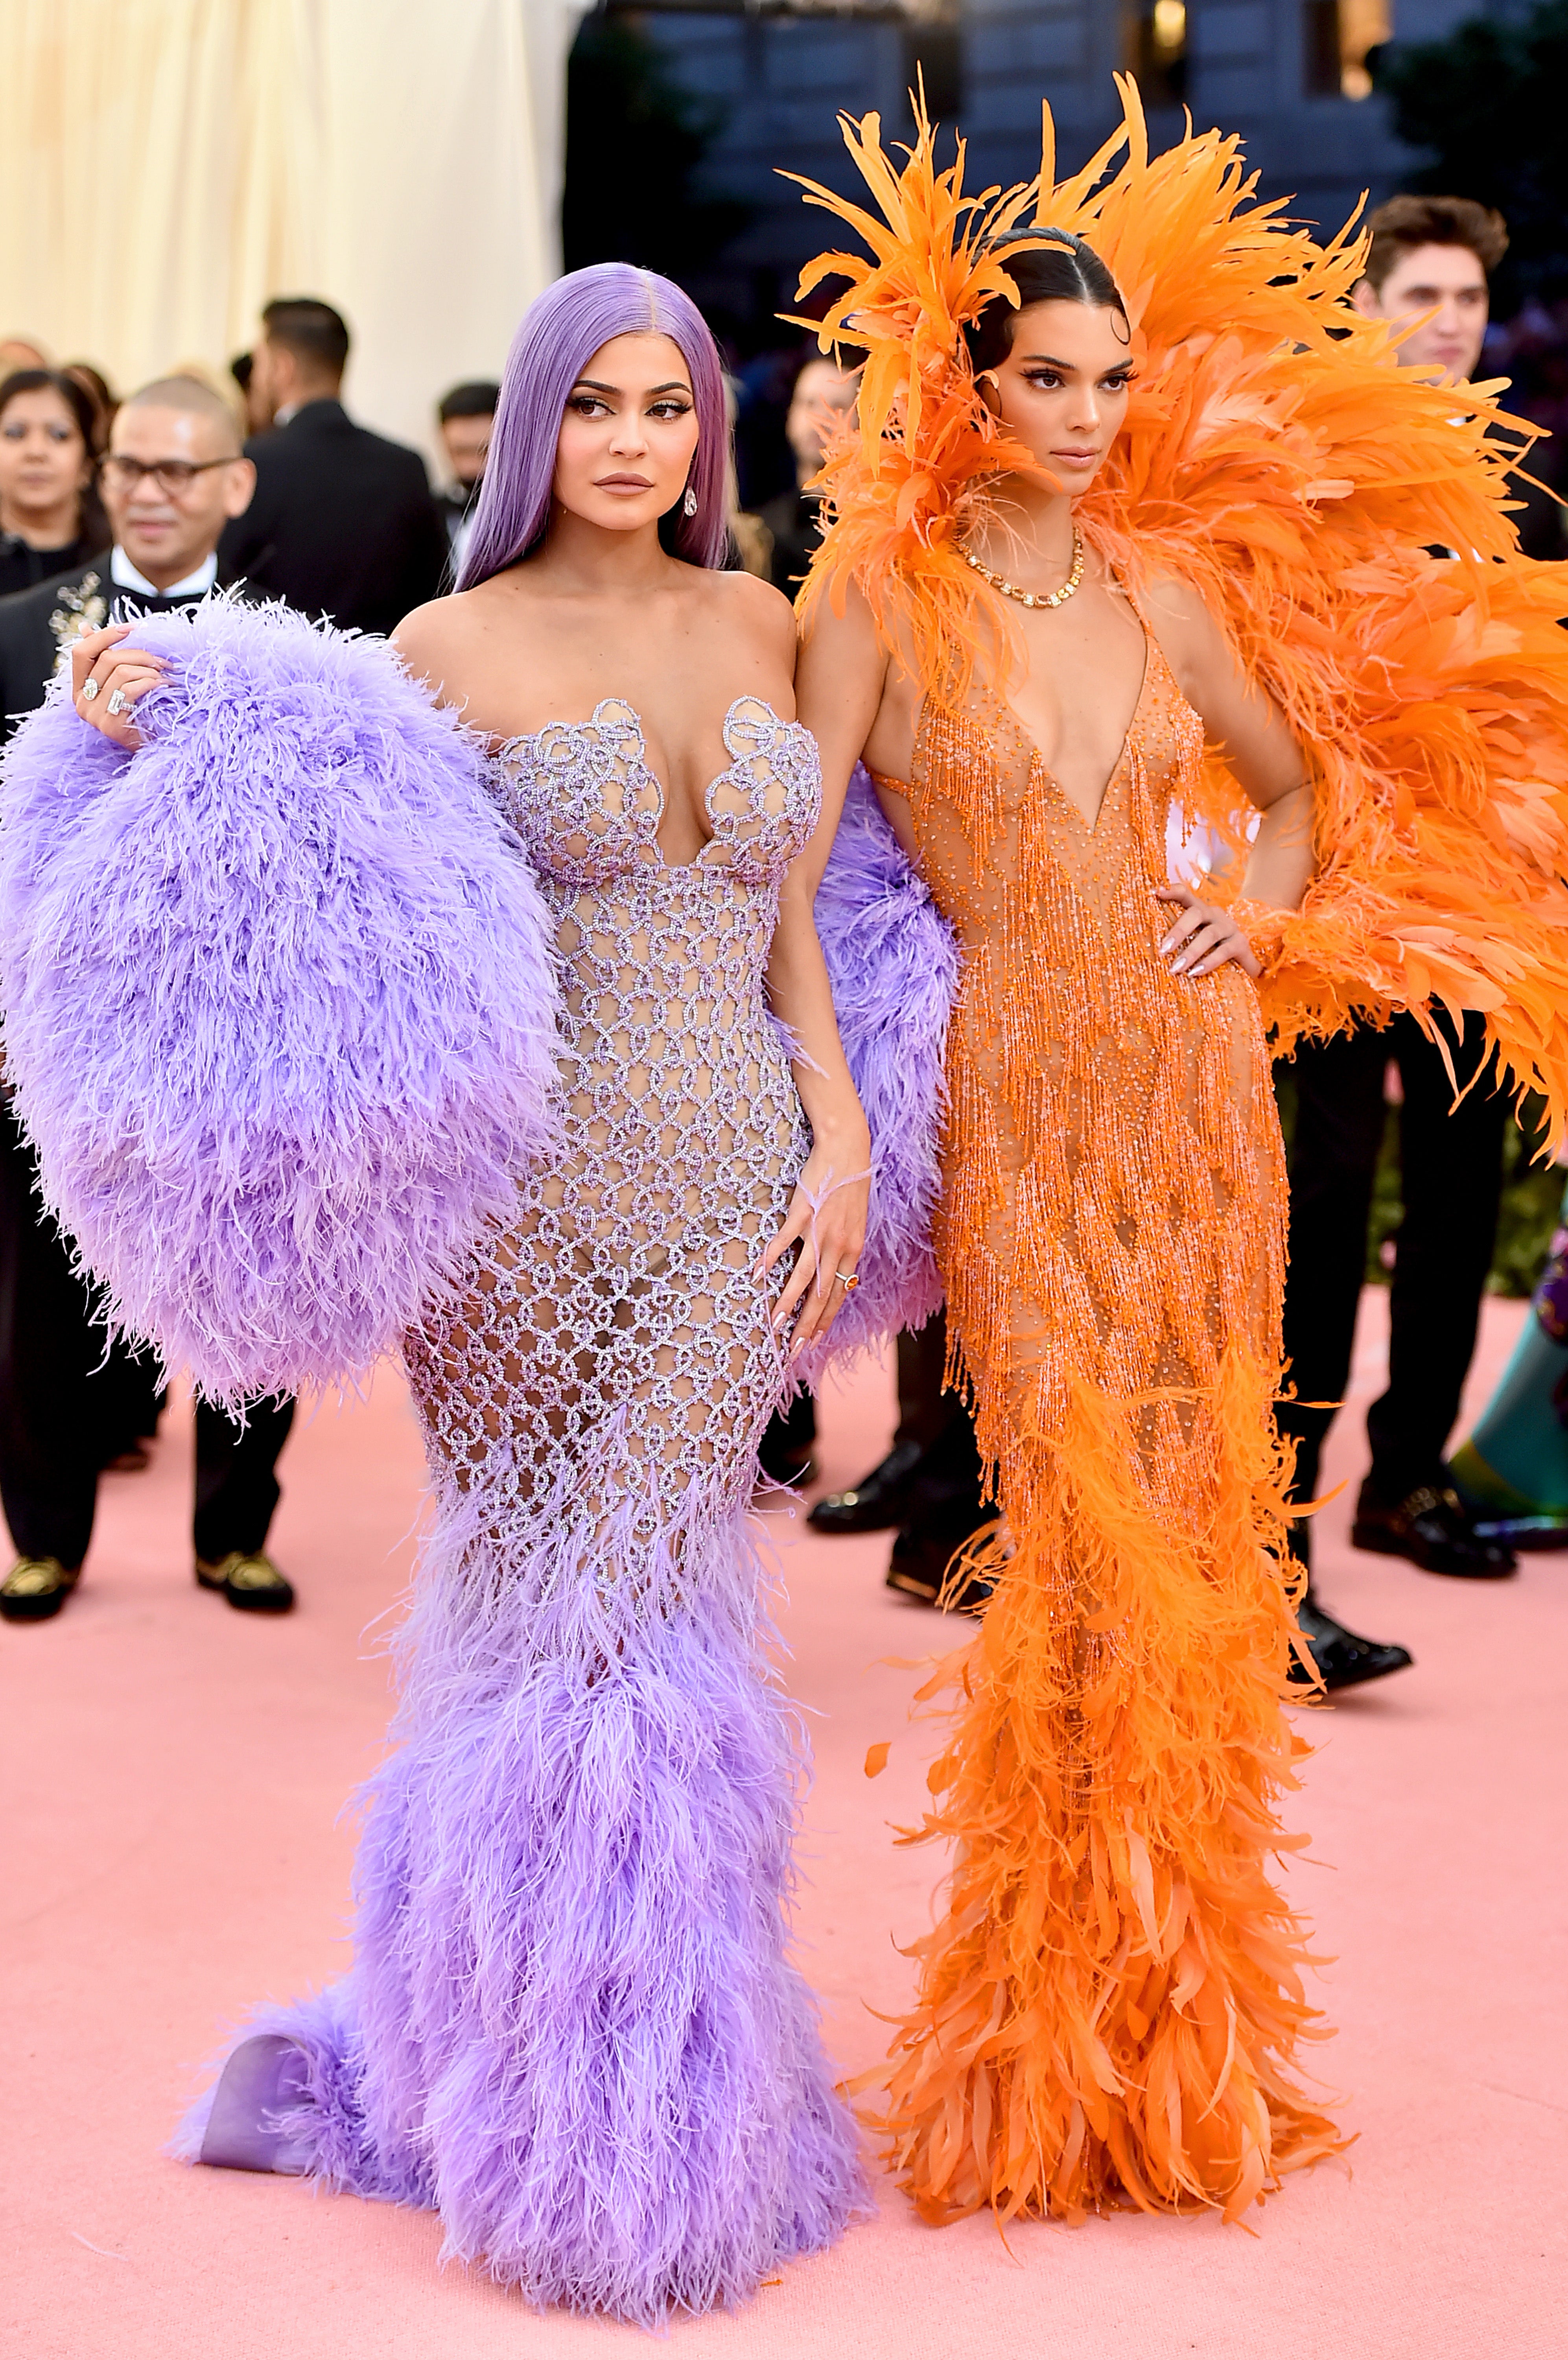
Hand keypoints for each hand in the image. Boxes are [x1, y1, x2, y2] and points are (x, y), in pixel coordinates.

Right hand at [70, 624, 167, 750]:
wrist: (153, 752)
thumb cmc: (140, 715)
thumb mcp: (120, 684)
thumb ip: (105, 660)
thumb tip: (85, 627)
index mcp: (80, 688)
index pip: (82, 651)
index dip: (106, 635)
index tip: (133, 627)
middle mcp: (81, 702)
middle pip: (107, 659)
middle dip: (140, 654)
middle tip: (164, 662)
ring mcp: (94, 715)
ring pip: (120, 672)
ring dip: (149, 670)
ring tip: (166, 677)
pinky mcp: (110, 725)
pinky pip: (130, 690)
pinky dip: (151, 682)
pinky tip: (165, 686)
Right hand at [759, 1133, 869, 1358]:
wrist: (849, 1151)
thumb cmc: (849, 1186)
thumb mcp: (855, 1224)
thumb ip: (845, 1250)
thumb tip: (838, 1274)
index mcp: (853, 1251)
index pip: (838, 1295)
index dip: (825, 1321)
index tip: (813, 1342)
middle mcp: (839, 1246)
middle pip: (822, 1294)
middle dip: (806, 1325)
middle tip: (792, 1349)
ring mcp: (821, 1230)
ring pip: (805, 1276)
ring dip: (788, 1302)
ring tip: (774, 1324)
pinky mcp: (803, 1213)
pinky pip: (785, 1242)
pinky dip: (770, 1259)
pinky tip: (759, 1275)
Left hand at [1153, 883, 1259, 980]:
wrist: (1243, 965)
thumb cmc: (1208, 953)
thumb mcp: (1192, 943)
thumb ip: (1176, 941)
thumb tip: (1148, 951)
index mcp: (1200, 911)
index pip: (1185, 895)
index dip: (1172, 891)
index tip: (1155, 892)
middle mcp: (1214, 914)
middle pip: (1196, 913)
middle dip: (1178, 931)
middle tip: (1163, 950)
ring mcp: (1229, 927)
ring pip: (1209, 934)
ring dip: (1190, 952)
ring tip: (1175, 968)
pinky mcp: (1241, 943)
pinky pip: (1224, 951)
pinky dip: (1208, 962)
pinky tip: (1194, 973)